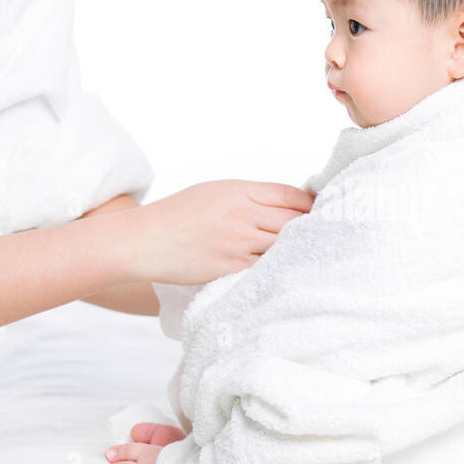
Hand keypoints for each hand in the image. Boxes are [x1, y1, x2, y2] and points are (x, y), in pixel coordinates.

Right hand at [120, 180, 313, 284]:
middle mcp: (243, 215)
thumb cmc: (177, 215)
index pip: (291, 195)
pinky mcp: (231, 268)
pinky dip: (277, 269)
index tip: (319, 211)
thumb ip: (248, 197)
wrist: (143, 240)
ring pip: (284, 246)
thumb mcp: (214, 192)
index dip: (310, 204)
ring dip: (297, 251)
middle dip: (310, 228)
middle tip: (320, 236)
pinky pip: (266, 268)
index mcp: (240, 191)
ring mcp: (238, 243)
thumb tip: (281, 205)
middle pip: (294, 221)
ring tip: (307, 256)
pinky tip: (284, 272)